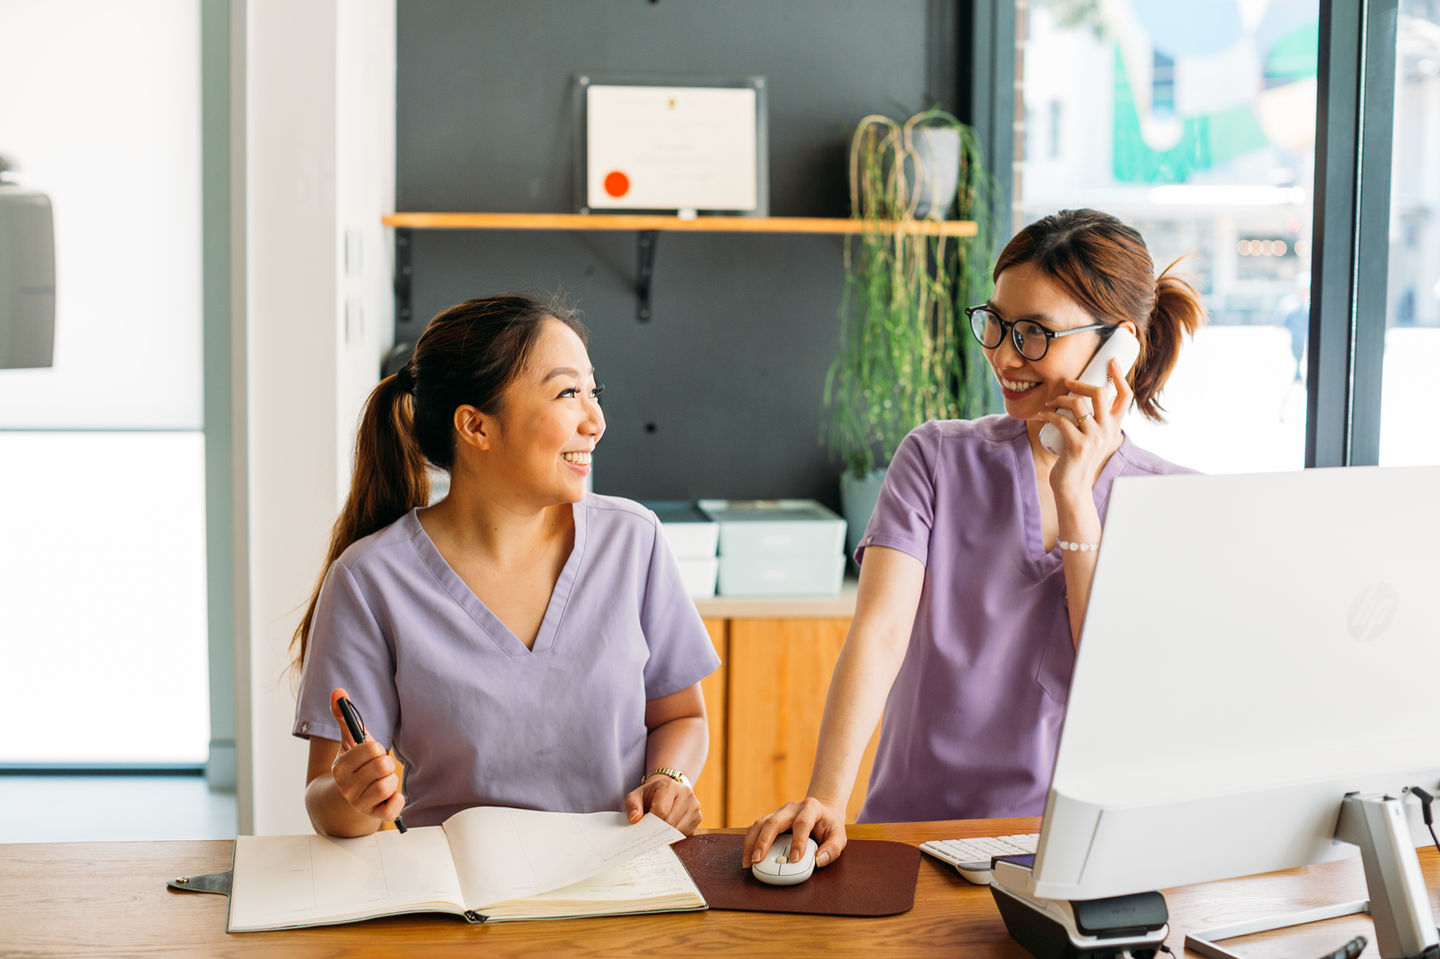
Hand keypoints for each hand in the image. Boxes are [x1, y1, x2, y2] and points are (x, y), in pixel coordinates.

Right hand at [327, 688, 404, 824]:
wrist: (346, 802)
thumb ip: (344, 718)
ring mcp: (359, 804)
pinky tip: (389, 797)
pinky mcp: (375, 816)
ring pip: (389, 784)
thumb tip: (338, 691)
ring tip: (381, 782)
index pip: (371, 749)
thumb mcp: (349, 743)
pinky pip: (395, 807)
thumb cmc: (355, 767)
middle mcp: (347, 787)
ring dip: (391, 780)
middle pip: (383, 766)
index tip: (371, 754)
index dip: (376, 749)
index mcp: (340, 767)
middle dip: (385, 764)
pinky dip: (397, 800)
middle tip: (378, 769)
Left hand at [624, 775, 701, 834]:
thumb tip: (635, 819)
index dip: (650, 822)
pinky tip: (668, 828)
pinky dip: (675, 835)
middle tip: (650, 830)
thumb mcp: (636, 796)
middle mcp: (686, 793)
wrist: (667, 790)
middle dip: (658, 830)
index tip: (645, 824)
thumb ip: (632, 805)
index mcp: (670, 785)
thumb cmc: (650, 795)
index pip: (661, 811)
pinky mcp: (699, 816)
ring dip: (667, 834)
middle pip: (671, 822)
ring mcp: (694, 805)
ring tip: (659, 827)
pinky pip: (686, 833)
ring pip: (679, 830)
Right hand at [743, 797, 846, 869]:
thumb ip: (832, 849)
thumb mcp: (839, 836)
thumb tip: (819, 860)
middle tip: (757, 860)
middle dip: (764, 842)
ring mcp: (779, 812)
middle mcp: (792, 808)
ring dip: (752, 843)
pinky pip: (756, 828)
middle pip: (773, 821)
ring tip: (748, 862)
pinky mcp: (771, 819)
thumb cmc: (829, 826)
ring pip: (760, 823)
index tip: (794, 859)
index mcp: (811, 808)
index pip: (802, 823)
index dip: (798, 841)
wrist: (822, 812)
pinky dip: (750, 841)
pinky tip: (748, 855)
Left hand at [1041, 356, 1133, 499]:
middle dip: (1080, 383)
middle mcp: (1108, 431)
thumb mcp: (1094, 438)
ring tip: (1050, 404)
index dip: (1120, 376)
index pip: (1126, 397)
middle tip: (1066, 383)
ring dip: (1059, 399)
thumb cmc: (1078, 459)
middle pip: (1100, 393)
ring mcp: (1094, 438)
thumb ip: (1095, 421)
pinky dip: (1049, 414)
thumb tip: (1084, 396)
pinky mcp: (1078, 446)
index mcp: (1114, 427)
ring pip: (1078, 404)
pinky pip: (1061, 420)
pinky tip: (1042, 415)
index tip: (1110, 361)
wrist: (1073, 487)